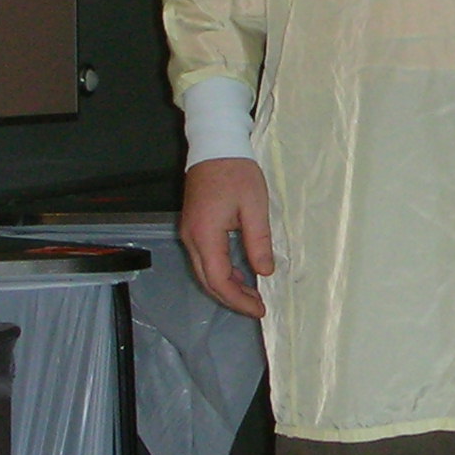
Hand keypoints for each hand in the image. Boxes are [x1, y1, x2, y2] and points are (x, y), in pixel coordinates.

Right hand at [179, 158, 274, 317]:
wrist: (215, 145)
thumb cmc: (237, 172)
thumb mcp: (255, 206)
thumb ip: (258, 241)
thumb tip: (264, 272)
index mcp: (205, 234)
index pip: (218, 280)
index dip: (238, 300)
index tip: (260, 309)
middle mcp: (191, 238)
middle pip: (207, 281)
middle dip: (232, 299)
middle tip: (258, 307)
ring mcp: (189, 232)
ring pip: (204, 272)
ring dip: (227, 287)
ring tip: (252, 295)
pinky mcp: (194, 227)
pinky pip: (204, 259)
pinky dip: (221, 272)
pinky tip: (240, 274)